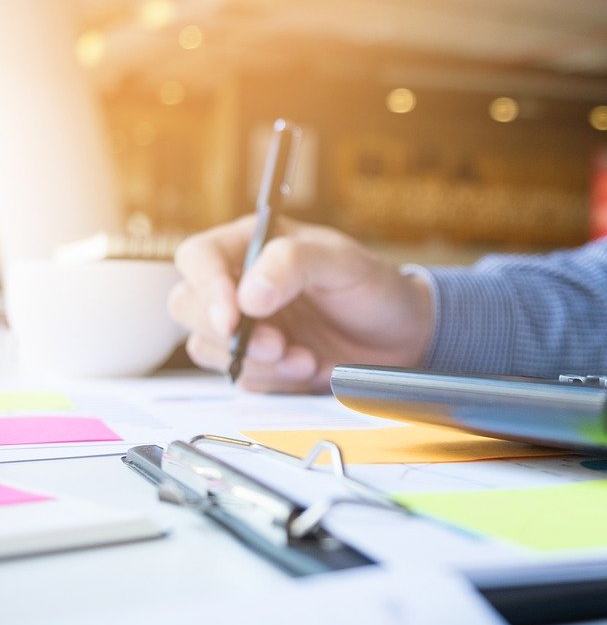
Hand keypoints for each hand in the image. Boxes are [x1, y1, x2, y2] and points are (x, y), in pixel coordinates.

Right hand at [168, 216, 434, 392]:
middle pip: (187, 305)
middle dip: (228, 333)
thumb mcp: (342, 263)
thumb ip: (294, 264)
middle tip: (278, 345)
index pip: (198, 258)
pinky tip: (311, 368)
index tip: (232, 319)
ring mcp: (244, 324)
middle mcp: (239, 283)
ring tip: (306, 359)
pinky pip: (239, 376)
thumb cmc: (373, 287)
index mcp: (252, 244)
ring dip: (254, 361)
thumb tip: (246, 295)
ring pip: (207, 347)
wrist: (402, 336)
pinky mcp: (257, 361)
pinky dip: (271, 379)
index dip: (206, 288)